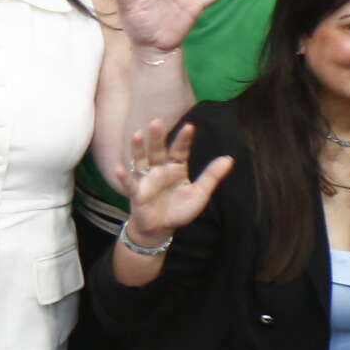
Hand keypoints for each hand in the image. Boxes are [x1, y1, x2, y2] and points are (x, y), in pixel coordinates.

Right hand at [121, 119, 231, 248]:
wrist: (161, 228)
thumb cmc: (180, 209)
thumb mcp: (199, 193)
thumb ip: (211, 176)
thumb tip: (229, 158)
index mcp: (176, 168)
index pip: (180, 150)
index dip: (184, 139)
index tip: (190, 126)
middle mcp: (159, 169)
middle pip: (158, 150)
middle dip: (157, 136)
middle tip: (157, 121)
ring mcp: (146, 178)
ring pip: (141, 160)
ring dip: (138, 147)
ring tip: (137, 134)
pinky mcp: (136, 191)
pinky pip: (129, 182)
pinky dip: (123, 176)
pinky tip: (119, 168)